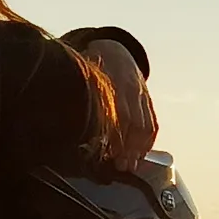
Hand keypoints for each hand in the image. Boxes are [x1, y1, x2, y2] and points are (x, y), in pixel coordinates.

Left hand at [81, 36, 157, 169]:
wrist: (116, 52)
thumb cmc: (93, 71)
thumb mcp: (84, 78)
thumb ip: (80, 98)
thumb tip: (65, 122)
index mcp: (110, 81)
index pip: (117, 113)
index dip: (114, 135)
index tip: (108, 153)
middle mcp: (129, 88)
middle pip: (133, 122)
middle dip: (128, 146)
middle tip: (120, 165)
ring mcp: (142, 94)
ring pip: (146, 125)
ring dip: (139, 148)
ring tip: (130, 165)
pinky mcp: (148, 100)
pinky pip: (153, 123)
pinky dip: (148, 141)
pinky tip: (140, 154)